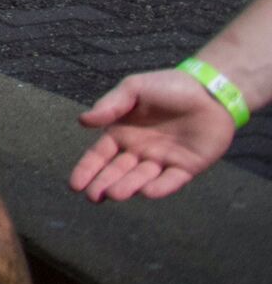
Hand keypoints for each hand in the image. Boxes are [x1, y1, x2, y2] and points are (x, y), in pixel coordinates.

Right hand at [71, 67, 237, 199]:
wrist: (208, 92)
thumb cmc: (168, 86)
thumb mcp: (133, 89)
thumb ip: (110, 105)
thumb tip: (82, 121)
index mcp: (122, 133)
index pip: (100, 155)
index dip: (87, 169)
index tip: (74, 185)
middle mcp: (139, 151)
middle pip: (117, 171)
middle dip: (104, 183)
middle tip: (92, 196)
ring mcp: (162, 160)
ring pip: (141, 177)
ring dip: (128, 186)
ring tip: (114, 193)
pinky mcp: (186, 167)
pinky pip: (171, 180)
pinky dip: (160, 187)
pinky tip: (146, 191)